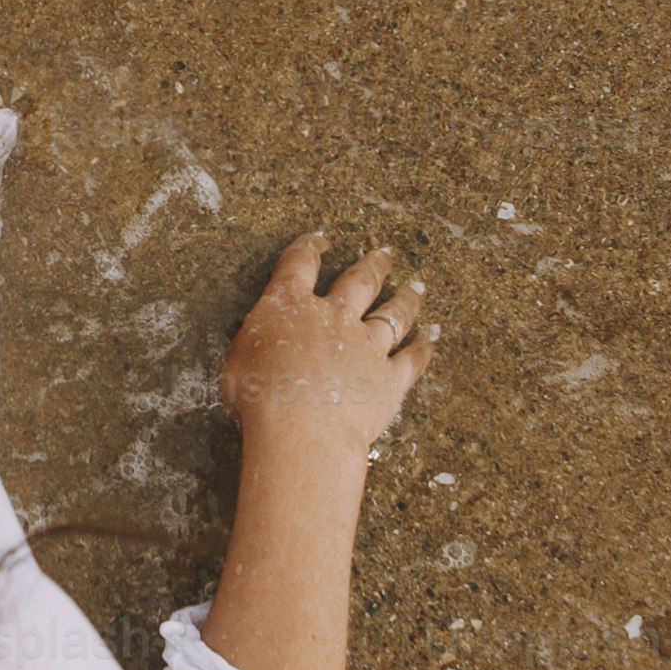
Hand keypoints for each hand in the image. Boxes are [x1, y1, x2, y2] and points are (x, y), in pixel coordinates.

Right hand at [221, 232, 432, 469]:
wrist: (302, 429)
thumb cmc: (259, 398)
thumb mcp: (237, 364)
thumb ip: (254, 346)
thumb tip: (259, 348)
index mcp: (290, 307)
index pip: (300, 264)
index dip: (310, 247)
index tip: (321, 240)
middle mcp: (334, 317)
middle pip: (359, 280)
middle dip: (373, 264)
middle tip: (384, 253)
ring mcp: (367, 346)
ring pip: (393, 314)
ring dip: (405, 299)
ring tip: (416, 287)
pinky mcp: (390, 378)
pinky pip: (413, 357)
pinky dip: (425, 346)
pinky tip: (433, 336)